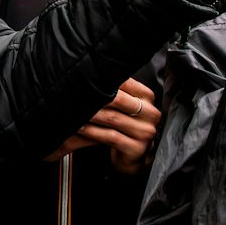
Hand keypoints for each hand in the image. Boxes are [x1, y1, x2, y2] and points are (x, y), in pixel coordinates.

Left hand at [43, 78, 157, 174]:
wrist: (132, 155)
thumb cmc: (124, 125)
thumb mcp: (123, 106)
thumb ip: (116, 90)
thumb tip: (92, 69)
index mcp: (147, 98)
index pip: (126, 83)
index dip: (105, 81)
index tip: (85, 78)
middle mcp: (151, 114)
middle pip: (119, 100)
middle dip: (96, 97)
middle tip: (76, 93)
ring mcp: (145, 132)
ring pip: (113, 118)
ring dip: (90, 114)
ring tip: (74, 110)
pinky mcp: (136, 148)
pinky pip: (111, 136)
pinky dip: (92, 131)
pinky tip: (80, 127)